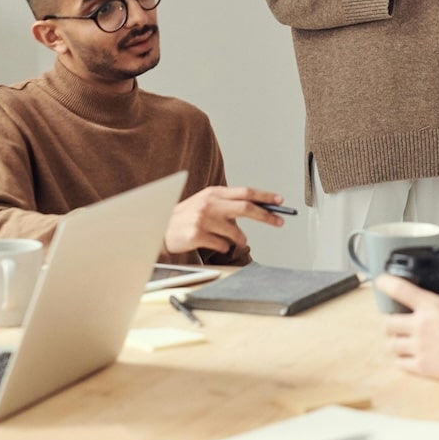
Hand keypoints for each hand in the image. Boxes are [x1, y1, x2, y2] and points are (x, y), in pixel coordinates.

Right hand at [164, 185, 284, 254]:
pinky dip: (224, 247)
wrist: (157, 230)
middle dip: (266, 216)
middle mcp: (209, 203)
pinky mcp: (197, 235)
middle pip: (246, 208)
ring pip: (235, 232)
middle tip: (279, 222)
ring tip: (231, 241)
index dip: (265, 196)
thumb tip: (258, 208)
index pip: (246, 192)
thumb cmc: (186, 218)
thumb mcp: (206, 204)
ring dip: (238, 239)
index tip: (281, 201)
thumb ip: (228, 204)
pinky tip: (214, 245)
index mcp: (213, 193)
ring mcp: (203, 219)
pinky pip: (222, 245)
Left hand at [378, 277, 438, 381]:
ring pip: (391, 345)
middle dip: (390, 324)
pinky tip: (409, 359)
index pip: (401, 290)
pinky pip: (399, 363)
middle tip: (396, 325)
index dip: (386, 283)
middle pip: (388, 323)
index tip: (381, 281)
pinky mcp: (421, 366)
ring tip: (403, 343)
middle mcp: (420, 325)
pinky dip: (402, 360)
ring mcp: (419, 347)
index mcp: (432, 307)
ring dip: (395, 343)